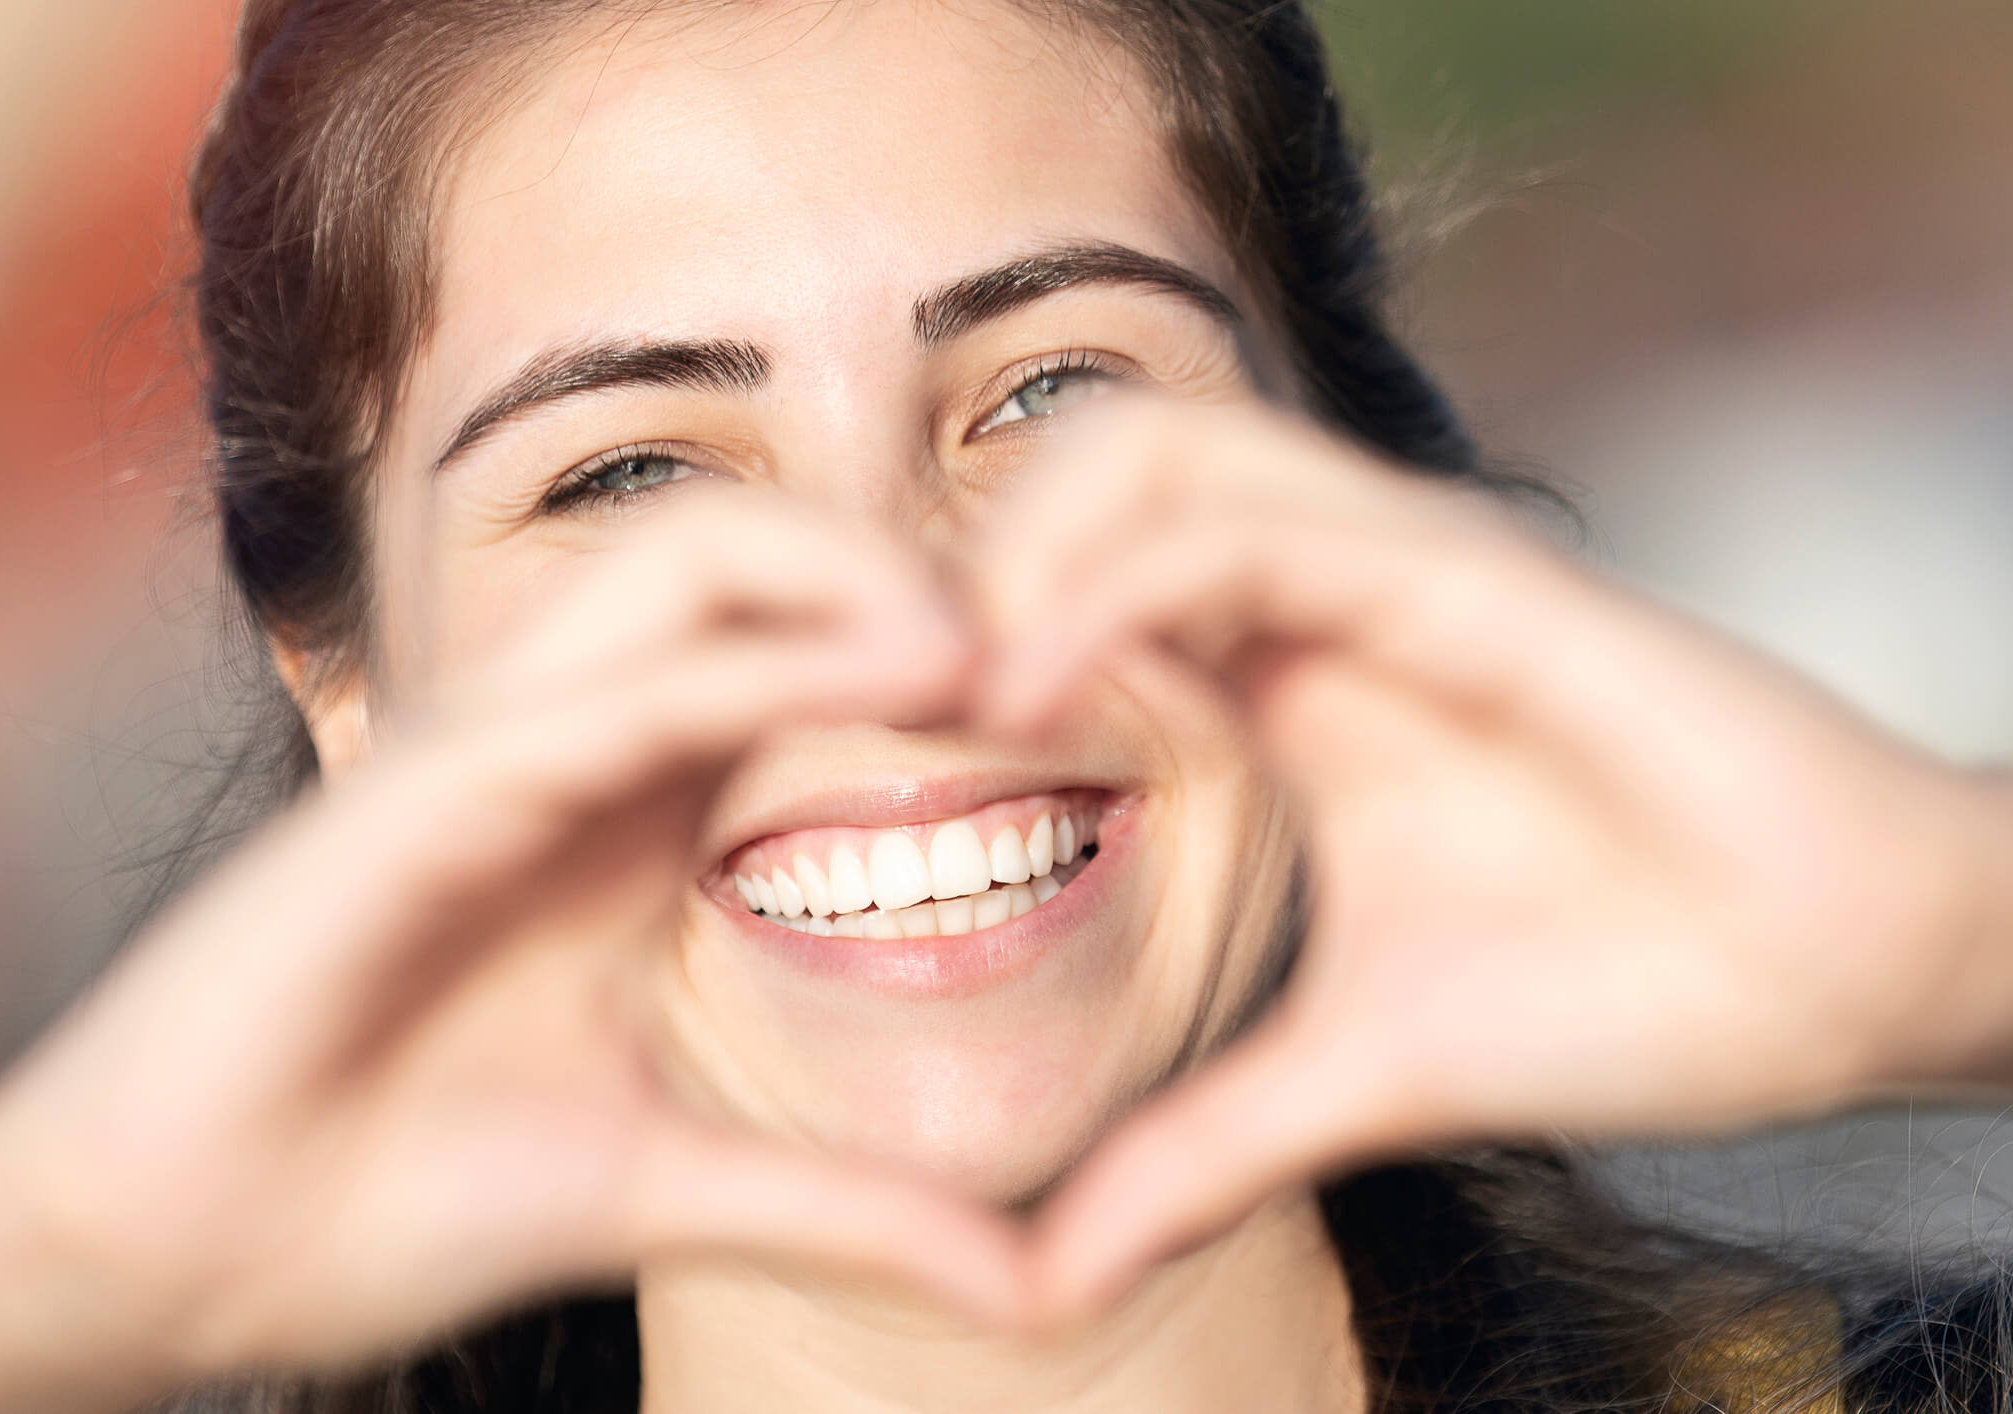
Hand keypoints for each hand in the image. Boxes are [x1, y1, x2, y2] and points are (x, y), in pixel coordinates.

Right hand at [0, 490, 1023, 1411]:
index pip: (802, 654)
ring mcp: (496, 749)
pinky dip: (756, 662)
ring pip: (686, 563)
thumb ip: (848, 1213)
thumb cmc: (387, 1198)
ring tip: (992, 644)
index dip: (947, 656)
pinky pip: (614, 685)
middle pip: (758, 560)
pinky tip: (886, 675)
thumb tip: (1031, 1290)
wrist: (174, 1255)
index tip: (1088, 711)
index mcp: (634, 813)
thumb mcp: (668, 1189)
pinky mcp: (421, 788)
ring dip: (849, 576)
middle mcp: (575, 748)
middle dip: (911, 571)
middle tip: (1060, 648)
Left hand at [969, 392, 2012, 1318]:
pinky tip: (1042, 689)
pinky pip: (1272, 527)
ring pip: (1169, 454)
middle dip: (966, 557)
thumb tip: (1045, 1277)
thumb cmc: (1625, 989)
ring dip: (1026, 548)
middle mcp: (1332, 595)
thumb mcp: (1359, 1076)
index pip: (1082, 568)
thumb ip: (1202, 1151)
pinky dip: (1128, 584)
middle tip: (877, 697)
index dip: (954, 628)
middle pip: (1097, 470)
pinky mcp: (1487, 585)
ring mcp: (1405, 572)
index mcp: (1285, 676)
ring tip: (951, 689)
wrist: (1845, 982)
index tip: (858, 743)